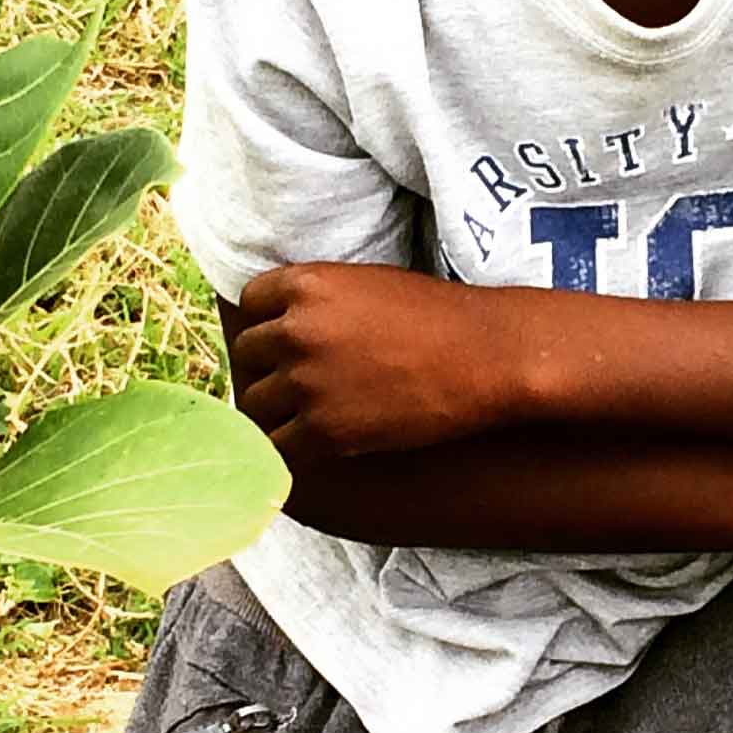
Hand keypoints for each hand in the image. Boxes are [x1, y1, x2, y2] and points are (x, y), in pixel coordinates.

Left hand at [229, 263, 519, 463]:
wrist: (485, 358)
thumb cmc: (438, 317)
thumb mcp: (369, 283)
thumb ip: (320, 298)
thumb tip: (285, 320)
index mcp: (307, 285)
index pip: (251, 303)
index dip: (266, 321)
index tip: (280, 339)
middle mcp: (296, 331)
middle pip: (247, 354)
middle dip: (268, 367)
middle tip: (290, 382)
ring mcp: (307, 382)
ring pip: (255, 404)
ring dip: (273, 410)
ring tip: (296, 416)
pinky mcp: (324, 430)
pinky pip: (279, 447)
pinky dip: (289, 449)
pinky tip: (307, 446)